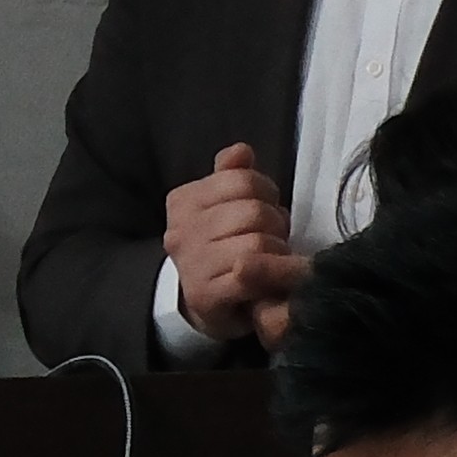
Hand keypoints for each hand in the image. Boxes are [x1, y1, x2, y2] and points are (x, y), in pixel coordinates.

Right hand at [163, 142, 301, 343]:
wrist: (202, 305)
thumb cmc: (223, 249)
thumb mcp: (226, 207)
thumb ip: (234, 176)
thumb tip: (241, 150)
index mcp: (184, 201)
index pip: (240, 179)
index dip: (266, 193)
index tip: (265, 209)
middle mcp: (180, 229)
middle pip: (252, 211)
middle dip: (274, 226)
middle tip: (272, 239)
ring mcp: (190, 263)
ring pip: (255, 244)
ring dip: (275, 254)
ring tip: (271, 260)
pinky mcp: (204, 295)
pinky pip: (249, 274)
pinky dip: (267, 275)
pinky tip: (267, 279)